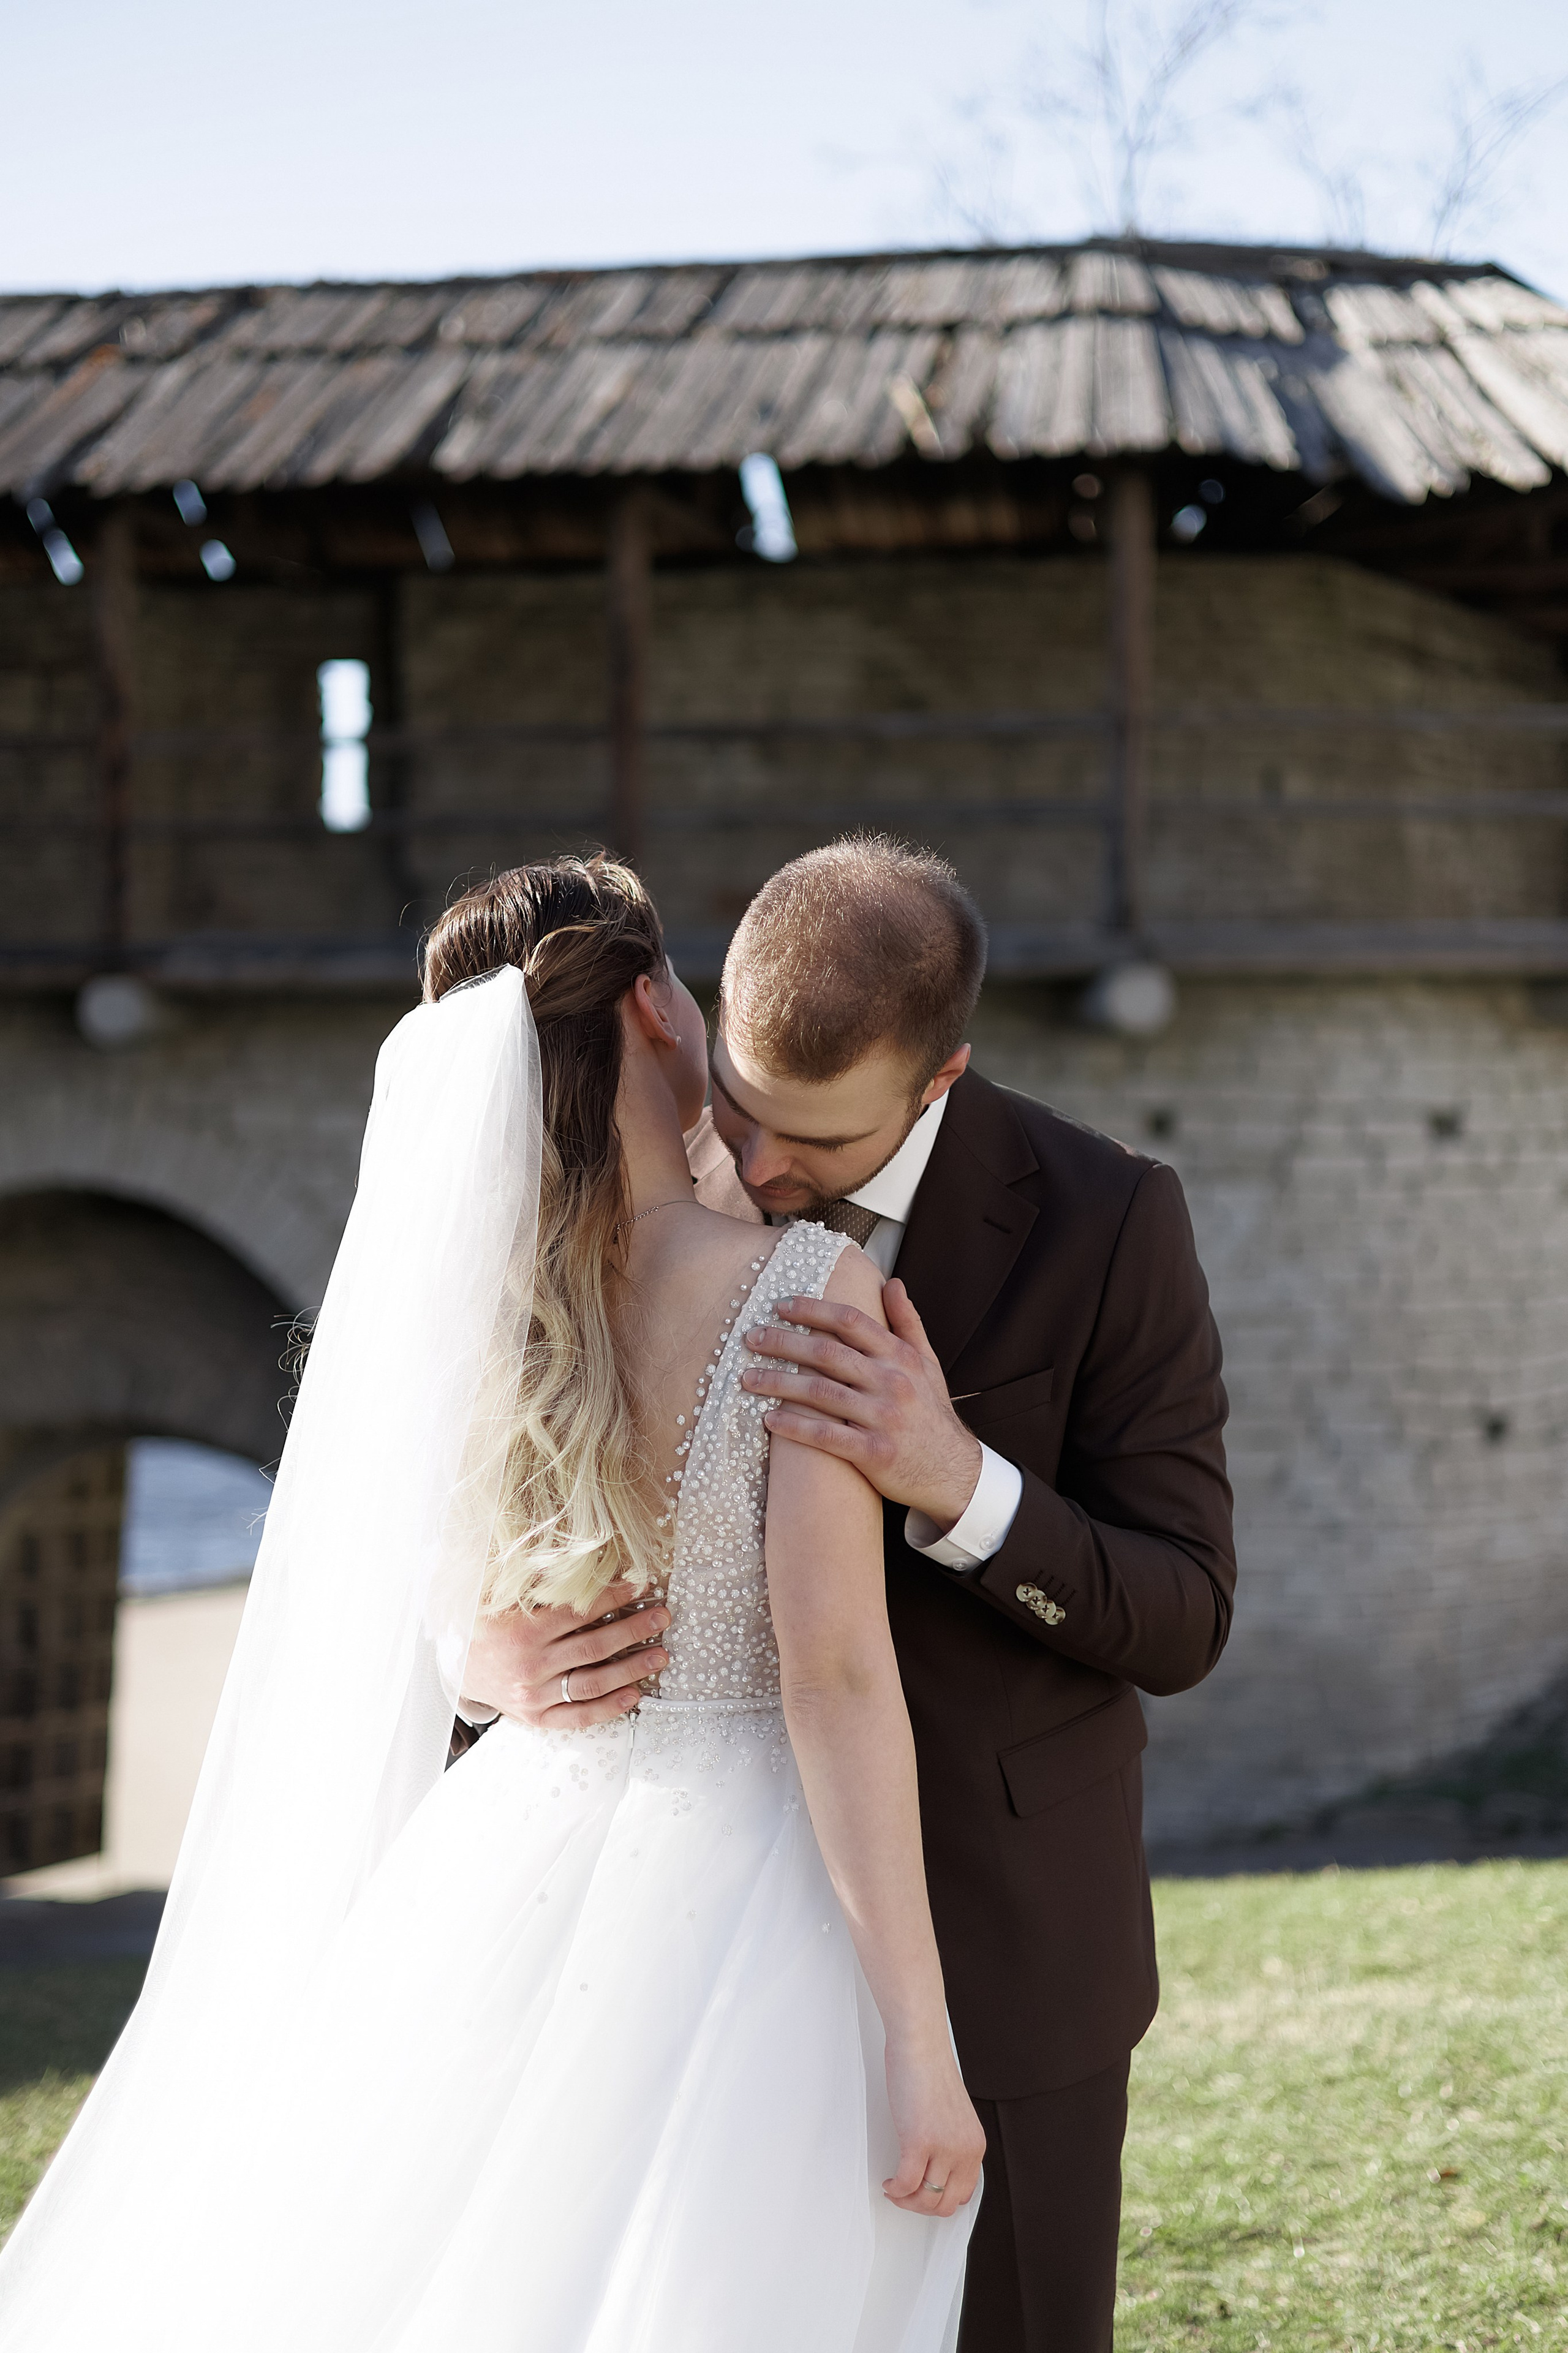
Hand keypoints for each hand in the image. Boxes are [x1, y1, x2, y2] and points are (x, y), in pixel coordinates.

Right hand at [460, 1581, 667, 1730]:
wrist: (454, 1667)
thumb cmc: (484, 1623)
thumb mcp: (501, 1595)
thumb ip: (535, 1579)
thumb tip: (576, 1556)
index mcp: (521, 1630)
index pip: (579, 1611)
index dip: (613, 1596)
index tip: (641, 1585)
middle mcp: (529, 1665)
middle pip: (594, 1647)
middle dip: (633, 1630)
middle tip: (662, 1617)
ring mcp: (533, 1695)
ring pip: (592, 1683)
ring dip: (631, 1668)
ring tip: (660, 1655)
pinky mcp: (535, 1717)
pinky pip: (578, 1716)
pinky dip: (608, 1708)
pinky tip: (635, 1694)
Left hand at [740, 1278, 982, 1530]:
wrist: (952, 1470)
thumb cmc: (931, 1413)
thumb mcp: (928, 1363)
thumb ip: (908, 1322)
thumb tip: (892, 1282)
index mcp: (901, 1357)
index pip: (850, 1321)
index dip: (812, 1309)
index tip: (781, 1306)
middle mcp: (892, 1382)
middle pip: (827, 1353)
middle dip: (784, 1342)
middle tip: (752, 1338)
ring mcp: (883, 1418)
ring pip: (820, 1393)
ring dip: (778, 1383)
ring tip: (747, 1379)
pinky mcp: (874, 1453)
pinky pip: (826, 1436)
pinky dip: (795, 1426)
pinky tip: (769, 1419)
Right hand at [882, 2035, 985, 2217]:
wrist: (920, 2045)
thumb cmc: (930, 2071)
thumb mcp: (953, 2116)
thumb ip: (951, 2142)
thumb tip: (934, 2168)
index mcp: (974, 2144)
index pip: (965, 2194)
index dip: (940, 2201)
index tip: (922, 2194)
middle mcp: (964, 2149)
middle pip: (946, 2204)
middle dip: (921, 2207)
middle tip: (904, 2196)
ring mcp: (943, 2146)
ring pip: (926, 2199)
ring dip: (906, 2201)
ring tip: (894, 2188)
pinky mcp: (919, 2140)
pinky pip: (906, 2183)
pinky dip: (894, 2189)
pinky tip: (888, 2182)